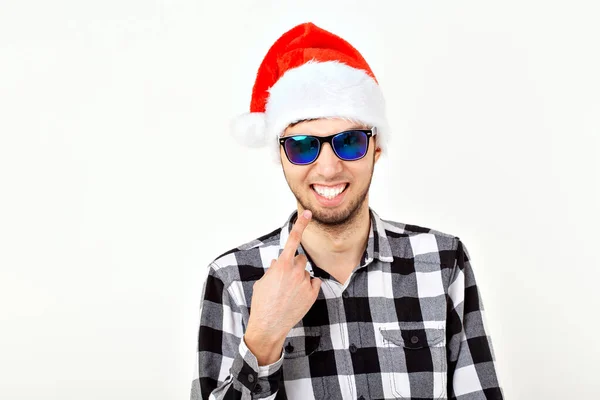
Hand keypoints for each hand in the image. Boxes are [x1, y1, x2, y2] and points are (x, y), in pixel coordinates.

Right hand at [244, 210, 321, 362]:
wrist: (269, 325)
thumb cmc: (262, 303)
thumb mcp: (263, 282)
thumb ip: (273, 269)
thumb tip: (278, 263)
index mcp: (281, 265)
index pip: (293, 240)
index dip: (301, 225)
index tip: (308, 213)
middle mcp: (295, 271)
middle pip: (301, 259)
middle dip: (295, 265)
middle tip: (286, 279)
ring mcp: (305, 282)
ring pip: (306, 272)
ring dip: (300, 278)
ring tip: (289, 293)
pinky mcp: (312, 294)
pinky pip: (314, 283)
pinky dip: (308, 287)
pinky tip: (298, 297)